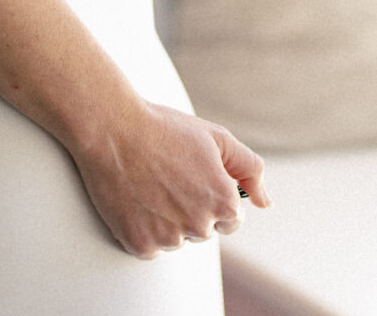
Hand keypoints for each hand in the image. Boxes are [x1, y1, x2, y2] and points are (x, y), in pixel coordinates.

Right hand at [70, 101, 268, 257]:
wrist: (112, 129)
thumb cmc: (164, 129)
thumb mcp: (216, 138)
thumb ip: (249, 170)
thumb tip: (264, 203)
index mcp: (223, 202)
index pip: (231, 220)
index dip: (213, 197)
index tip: (193, 180)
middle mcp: (199, 226)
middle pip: (203, 231)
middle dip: (191, 209)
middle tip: (168, 177)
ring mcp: (168, 238)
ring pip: (176, 240)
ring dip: (166, 221)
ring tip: (149, 185)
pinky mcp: (139, 244)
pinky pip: (150, 247)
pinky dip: (143, 228)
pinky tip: (135, 200)